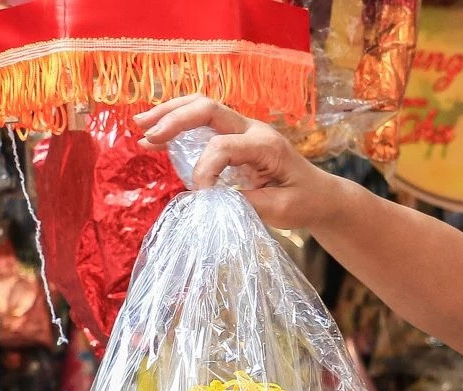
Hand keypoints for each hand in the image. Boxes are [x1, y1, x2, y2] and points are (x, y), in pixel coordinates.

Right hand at [132, 96, 344, 228]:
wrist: (321, 195)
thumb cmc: (304, 202)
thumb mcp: (280, 211)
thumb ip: (244, 203)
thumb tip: (207, 199)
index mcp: (266, 145)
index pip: (222, 147)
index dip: (204, 170)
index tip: (201, 196)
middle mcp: (253, 129)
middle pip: (206, 108)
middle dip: (174, 118)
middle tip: (146, 133)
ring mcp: (244, 129)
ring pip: (202, 108)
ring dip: (170, 114)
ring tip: (141, 126)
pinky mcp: (236, 136)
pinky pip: (204, 122)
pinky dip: (179, 125)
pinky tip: (157, 135)